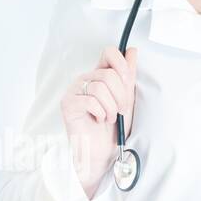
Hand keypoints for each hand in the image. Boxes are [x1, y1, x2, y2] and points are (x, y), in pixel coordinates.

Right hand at [58, 46, 138, 198]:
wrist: (104, 150)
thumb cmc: (115, 125)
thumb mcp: (127, 97)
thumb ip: (128, 75)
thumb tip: (132, 51)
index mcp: (100, 74)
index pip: (109, 52)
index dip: (122, 64)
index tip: (128, 82)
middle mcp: (85, 79)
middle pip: (109, 74)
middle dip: (121, 95)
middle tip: (121, 110)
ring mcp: (74, 90)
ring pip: (100, 87)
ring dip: (111, 107)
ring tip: (109, 117)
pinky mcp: (67, 104)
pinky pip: (90, 100)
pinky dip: (101, 113)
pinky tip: (98, 120)